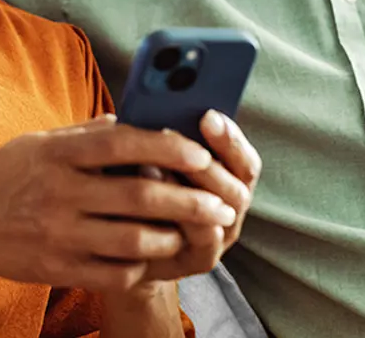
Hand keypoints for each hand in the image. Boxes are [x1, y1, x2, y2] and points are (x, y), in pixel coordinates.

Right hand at [0, 115, 238, 293]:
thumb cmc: (8, 175)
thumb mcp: (40, 142)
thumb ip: (88, 134)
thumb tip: (137, 121)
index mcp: (58, 154)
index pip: (122, 144)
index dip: (166, 147)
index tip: (199, 153)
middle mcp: (59, 193)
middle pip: (139, 197)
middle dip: (189, 202)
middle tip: (221, 204)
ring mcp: (59, 235)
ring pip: (134, 240)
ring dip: (173, 238)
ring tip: (192, 233)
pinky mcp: (59, 269)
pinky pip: (115, 272)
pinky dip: (142, 265)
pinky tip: (152, 257)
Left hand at [140, 110, 260, 283]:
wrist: (120, 252)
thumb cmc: (135, 197)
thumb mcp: (151, 161)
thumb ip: (162, 142)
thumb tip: (152, 104)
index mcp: (226, 183)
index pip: (244, 161)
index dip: (229, 138)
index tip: (208, 114)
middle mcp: (229, 212)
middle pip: (238, 186)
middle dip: (209, 159)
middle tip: (174, 137)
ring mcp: (217, 239)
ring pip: (223, 212)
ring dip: (194, 185)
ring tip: (154, 163)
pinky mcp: (197, 260)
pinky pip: (203, 239)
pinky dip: (183, 217)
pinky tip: (150, 194)